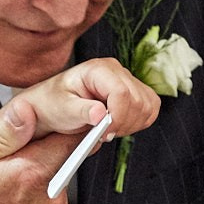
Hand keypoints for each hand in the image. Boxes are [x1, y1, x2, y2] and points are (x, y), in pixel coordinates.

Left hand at [16, 59, 161, 139]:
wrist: (52, 104)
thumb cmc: (54, 103)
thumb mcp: (62, 108)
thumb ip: (81, 111)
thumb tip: (100, 114)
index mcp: (98, 69)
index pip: (122, 93)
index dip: (117, 117)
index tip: (104, 132)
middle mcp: (116, 71)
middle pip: (138, 101)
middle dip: (123, 123)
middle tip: (103, 133)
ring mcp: (127, 80)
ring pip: (148, 105)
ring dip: (131, 124)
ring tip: (109, 129)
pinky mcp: (134, 92)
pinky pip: (151, 108)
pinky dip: (139, 122)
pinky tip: (119, 126)